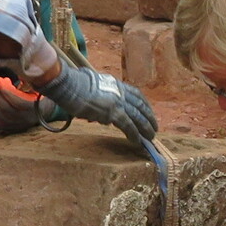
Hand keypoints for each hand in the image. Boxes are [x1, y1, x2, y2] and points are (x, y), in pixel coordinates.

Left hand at [0, 75, 51, 134]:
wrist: (43, 108)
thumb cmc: (39, 92)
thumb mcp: (37, 84)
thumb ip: (28, 78)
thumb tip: (18, 68)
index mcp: (36, 108)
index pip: (17, 102)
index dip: (5, 90)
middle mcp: (26, 120)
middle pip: (5, 108)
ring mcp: (16, 125)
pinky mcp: (7, 127)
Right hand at [40, 59, 158, 146]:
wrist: (70, 85)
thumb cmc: (74, 84)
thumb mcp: (93, 85)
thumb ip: (101, 94)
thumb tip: (100, 105)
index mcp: (116, 84)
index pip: (136, 94)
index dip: (144, 104)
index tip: (149, 111)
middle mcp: (120, 92)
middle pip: (140, 105)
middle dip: (149, 118)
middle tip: (154, 127)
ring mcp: (118, 102)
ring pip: (138, 117)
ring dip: (146, 128)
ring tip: (151, 137)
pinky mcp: (113, 113)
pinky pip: (128, 126)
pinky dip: (134, 134)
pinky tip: (137, 142)